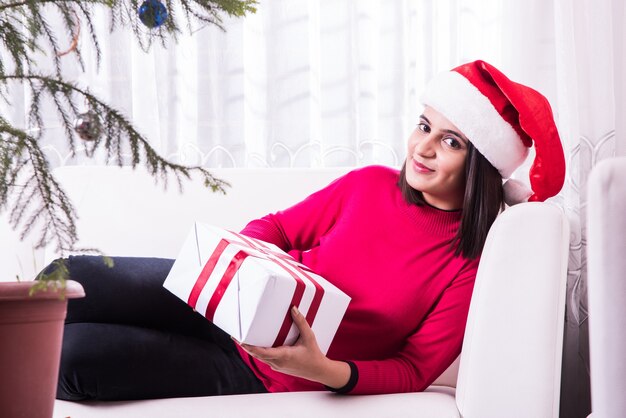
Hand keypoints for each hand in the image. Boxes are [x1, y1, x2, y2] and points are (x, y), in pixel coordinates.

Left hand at [235, 306, 349, 388]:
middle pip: (256, 355)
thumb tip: (293, 309)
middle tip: (235, 336)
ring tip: (242, 339)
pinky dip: (258, 352)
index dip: (249, 346)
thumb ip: (301, 322)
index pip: (261, 352)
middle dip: (245, 346)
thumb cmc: (313, 354)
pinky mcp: (279, 366)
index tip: (239, 340)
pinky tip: (257, 345)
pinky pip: (265, 359)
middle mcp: (277, 362)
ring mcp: (277, 366)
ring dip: (250, 350)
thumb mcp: (309, 337)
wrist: (318, 370)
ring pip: (259, 358)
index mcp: (283, 355)